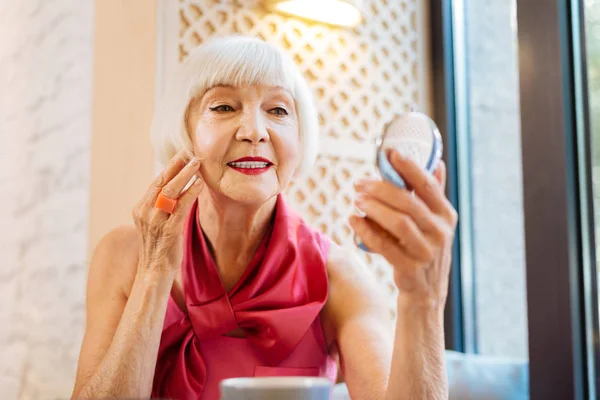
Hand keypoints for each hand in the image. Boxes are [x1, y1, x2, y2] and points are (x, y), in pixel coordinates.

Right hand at [132, 150, 203, 276]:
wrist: (153, 272)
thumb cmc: (159, 247)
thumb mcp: (155, 223)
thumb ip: (161, 207)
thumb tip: (175, 189)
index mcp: (140, 209)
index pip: (156, 182)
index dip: (169, 167)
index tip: (181, 153)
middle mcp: (145, 212)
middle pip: (162, 182)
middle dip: (177, 165)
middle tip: (190, 152)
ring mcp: (155, 222)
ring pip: (170, 191)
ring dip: (185, 175)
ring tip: (197, 163)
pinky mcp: (168, 231)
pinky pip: (181, 207)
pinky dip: (191, 193)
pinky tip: (199, 184)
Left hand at [349, 150, 457, 308]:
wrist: (427, 294)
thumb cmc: (425, 249)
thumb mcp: (436, 223)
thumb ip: (433, 194)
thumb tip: (437, 161)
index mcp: (447, 215)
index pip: (427, 185)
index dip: (408, 166)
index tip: (389, 152)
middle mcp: (441, 232)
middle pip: (408, 202)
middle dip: (381, 188)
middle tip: (359, 183)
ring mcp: (427, 251)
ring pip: (398, 222)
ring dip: (373, 208)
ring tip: (356, 200)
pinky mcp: (410, 269)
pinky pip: (384, 245)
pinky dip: (366, 231)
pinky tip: (354, 221)